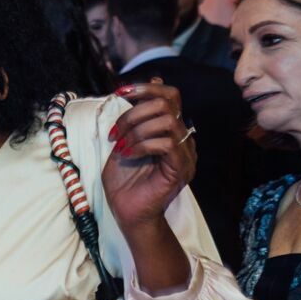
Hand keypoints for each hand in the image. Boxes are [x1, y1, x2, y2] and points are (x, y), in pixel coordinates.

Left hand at [103, 80, 195, 230]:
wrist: (128, 213)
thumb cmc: (124, 181)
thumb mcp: (123, 141)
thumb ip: (133, 117)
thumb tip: (143, 86)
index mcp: (170, 131)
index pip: (170, 95)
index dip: (146, 88)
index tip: (120, 93)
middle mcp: (182, 140)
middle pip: (167, 103)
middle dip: (134, 112)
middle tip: (115, 133)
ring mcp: (185, 154)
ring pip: (167, 121)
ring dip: (136, 130)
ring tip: (120, 146)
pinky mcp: (181, 168)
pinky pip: (166, 143)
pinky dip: (141, 145)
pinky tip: (127, 155)